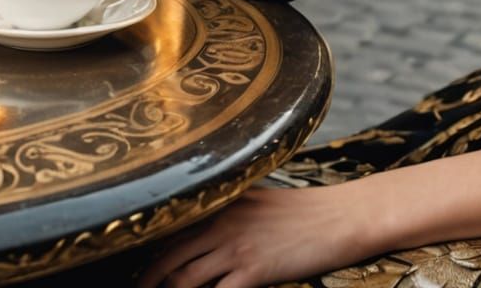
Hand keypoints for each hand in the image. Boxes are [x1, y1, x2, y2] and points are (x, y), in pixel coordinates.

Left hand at [137, 182, 373, 287]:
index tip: (137, 271)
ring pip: (183, 279)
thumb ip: (232, 210)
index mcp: (225, 202)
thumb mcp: (262, 200)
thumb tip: (209, 227)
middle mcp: (223, 221)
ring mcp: (236, 247)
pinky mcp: (253, 270)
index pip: (174, 228)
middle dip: (148, 282)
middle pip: (169, 256)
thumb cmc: (307, 212)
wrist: (342, 217)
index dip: (150, 254)